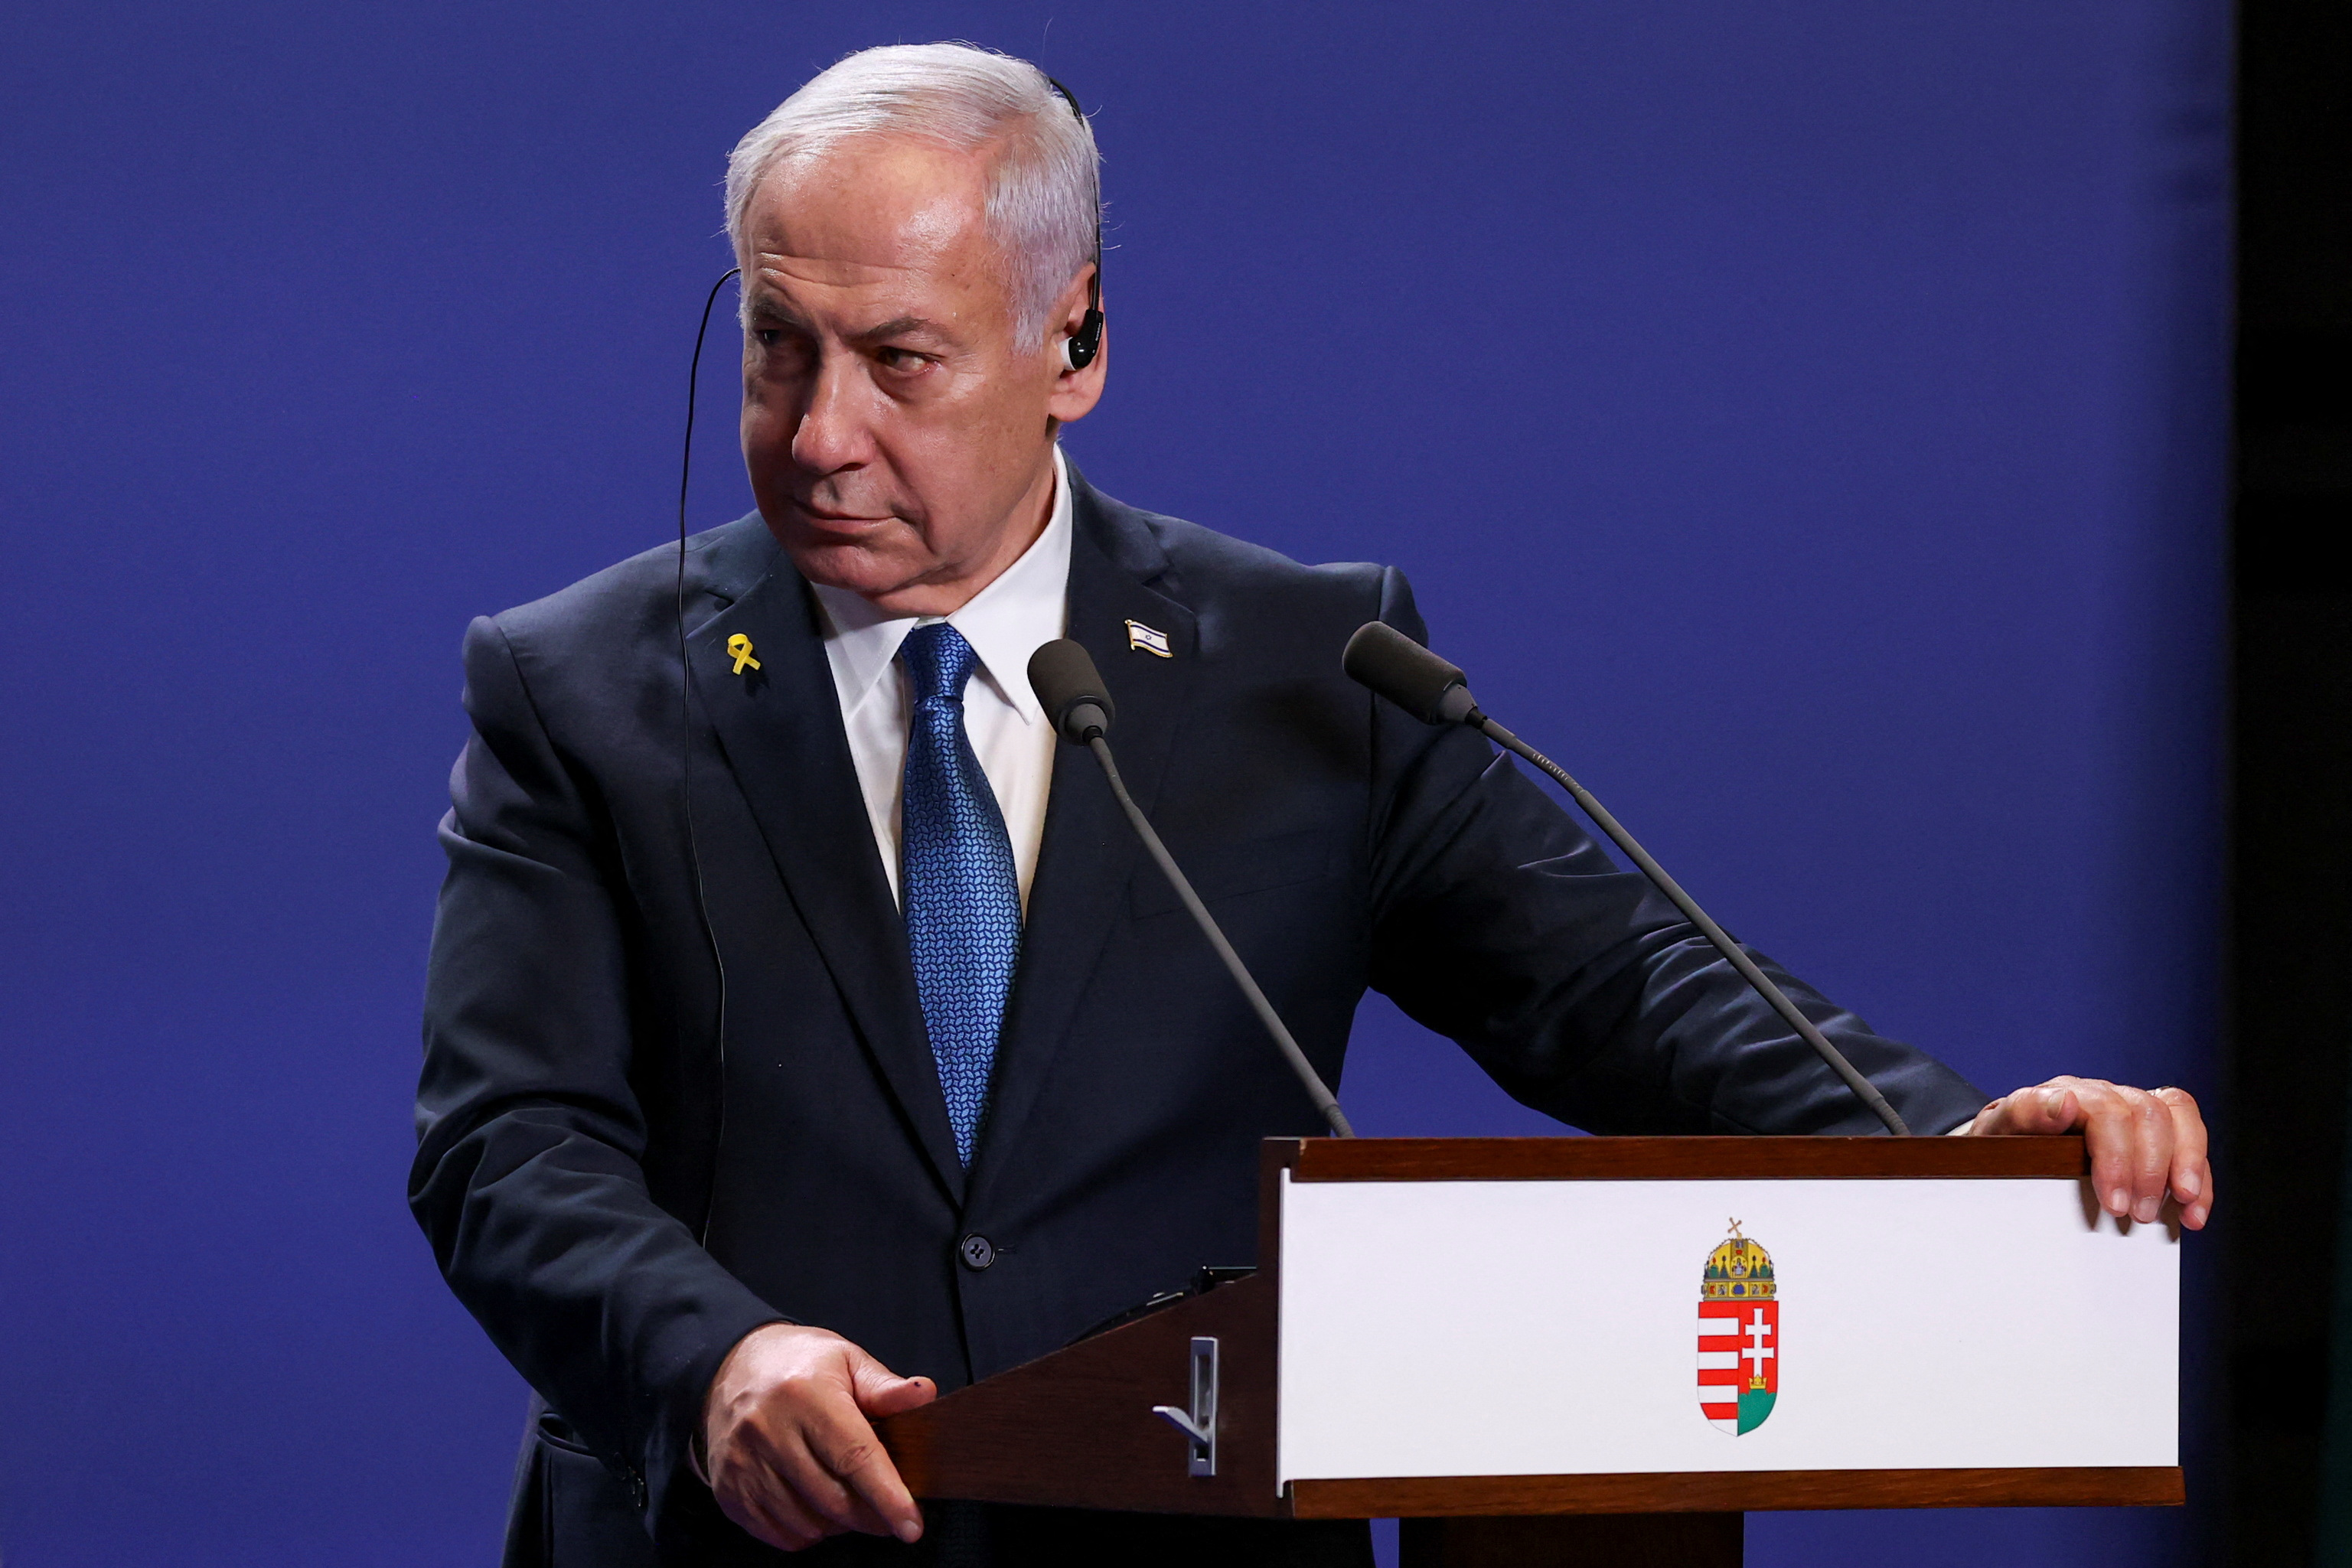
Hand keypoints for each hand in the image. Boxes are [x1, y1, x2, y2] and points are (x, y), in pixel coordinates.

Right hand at [702, 1322, 936, 1551]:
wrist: (730, 1367)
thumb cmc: (799, 1364)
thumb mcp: (846, 1360)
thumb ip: (884, 1386)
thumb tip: (924, 1395)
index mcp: (805, 1394)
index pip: (854, 1456)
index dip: (888, 1496)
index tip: (911, 1525)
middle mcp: (768, 1430)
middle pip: (833, 1498)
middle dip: (871, 1516)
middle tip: (890, 1514)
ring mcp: (743, 1463)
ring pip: (807, 1522)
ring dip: (838, 1525)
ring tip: (848, 1500)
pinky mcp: (728, 1488)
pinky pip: (778, 1533)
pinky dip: (806, 1532)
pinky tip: (815, 1507)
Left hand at [1957, 1077, 2210, 1229]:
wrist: (2004, 1148)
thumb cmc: (2004, 1143)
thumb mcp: (1998, 1131)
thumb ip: (2025, 1113)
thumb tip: (2063, 1101)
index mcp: (2067, 1092)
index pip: (2106, 1110)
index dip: (2117, 1157)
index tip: (2114, 1204)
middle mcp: (2104, 1094)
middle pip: (2147, 1114)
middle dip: (2149, 1169)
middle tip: (2137, 1216)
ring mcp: (2131, 1108)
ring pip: (2176, 1117)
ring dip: (2185, 1165)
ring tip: (2180, 1207)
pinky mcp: (2153, 1130)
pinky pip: (2190, 1138)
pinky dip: (2199, 1176)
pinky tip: (2193, 1212)